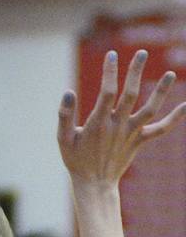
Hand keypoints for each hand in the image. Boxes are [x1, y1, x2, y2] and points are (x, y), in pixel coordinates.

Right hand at [57, 49, 185, 186]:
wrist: (95, 184)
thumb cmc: (76, 160)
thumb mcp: (63, 139)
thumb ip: (65, 115)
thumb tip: (68, 92)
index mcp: (98, 123)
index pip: (107, 92)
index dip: (110, 72)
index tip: (111, 55)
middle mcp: (118, 126)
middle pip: (131, 94)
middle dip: (136, 72)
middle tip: (141, 52)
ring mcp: (131, 133)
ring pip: (150, 109)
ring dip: (161, 92)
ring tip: (170, 74)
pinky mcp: (139, 141)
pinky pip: (161, 129)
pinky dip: (174, 118)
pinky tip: (185, 105)